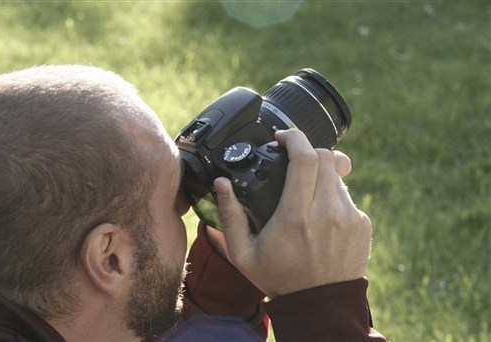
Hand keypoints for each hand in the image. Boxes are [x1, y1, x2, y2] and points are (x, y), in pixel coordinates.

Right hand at [213, 129, 371, 296]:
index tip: (283, 137)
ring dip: (320, 176)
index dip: (294, 137)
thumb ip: (229, 216)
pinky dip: (332, 197)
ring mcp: (349, 217)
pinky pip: (347, 196)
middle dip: (307, 152)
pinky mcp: (362, 224)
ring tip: (304, 197)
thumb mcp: (243, 253)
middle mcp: (327, 212)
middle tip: (292, 163)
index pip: (304, 157)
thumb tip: (221, 184)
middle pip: (325, 157)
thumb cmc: (279, 278)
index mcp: (296, 215)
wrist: (320, 306)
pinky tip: (320, 217)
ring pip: (337, 175)